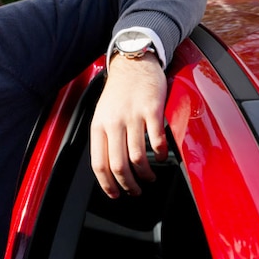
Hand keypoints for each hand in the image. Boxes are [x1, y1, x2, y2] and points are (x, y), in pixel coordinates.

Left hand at [89, 53, 167, 198]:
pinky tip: (160, 157)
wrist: (133, 64)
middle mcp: (113, 122)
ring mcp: (132, 116)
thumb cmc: (118, 92)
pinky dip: (160, 155)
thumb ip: (105, 138)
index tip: (115, 194)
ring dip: (146, 174)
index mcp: (98, 126)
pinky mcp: (152, 110)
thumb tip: (108, 167)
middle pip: (119, 165)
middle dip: (128, 185)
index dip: (107, 184)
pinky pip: (157, 141)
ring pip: (138, 158)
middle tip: (136, 191)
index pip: (98, 164)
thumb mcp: (102, 114)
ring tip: (149, 177)